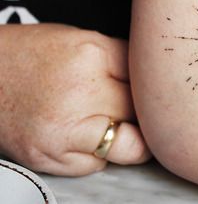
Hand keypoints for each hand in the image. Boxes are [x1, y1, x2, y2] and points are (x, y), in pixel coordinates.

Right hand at [0, 24, 150, 175]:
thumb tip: (157, 81)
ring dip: (132, 140)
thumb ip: (118, 60)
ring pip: (132, 146)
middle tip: (131, 108)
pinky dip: (99, 154)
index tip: (150, 89)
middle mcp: (81, 90)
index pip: (148, 76)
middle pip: (144, 111)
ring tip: (116, 126)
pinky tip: (84, 137)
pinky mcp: (51, 155)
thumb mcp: (80, 39)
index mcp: (92, 52)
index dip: (152, 85)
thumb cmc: (34, 56)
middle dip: (144, 112)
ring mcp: (65, 127)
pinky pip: (99, 164)